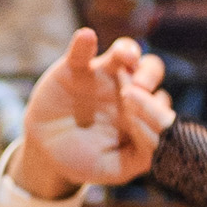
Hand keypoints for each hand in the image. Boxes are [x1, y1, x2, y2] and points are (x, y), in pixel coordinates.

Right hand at [9, 30, 173, 199]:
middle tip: (140, 89)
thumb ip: (137, 161)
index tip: (147, 120)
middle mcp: (127, 89)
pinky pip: (81, 50)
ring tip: (125, 58)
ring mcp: (103, 75)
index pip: (159, 103)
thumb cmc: (84, 159)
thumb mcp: (111, 168)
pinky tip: (87, 37)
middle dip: (149, 75)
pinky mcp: (75, 67)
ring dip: (129, 51)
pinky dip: (84, 42)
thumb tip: (159, 145)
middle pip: (150, 69)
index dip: (157, 108)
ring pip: (125, 51)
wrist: (46, 152)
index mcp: (140, 112)